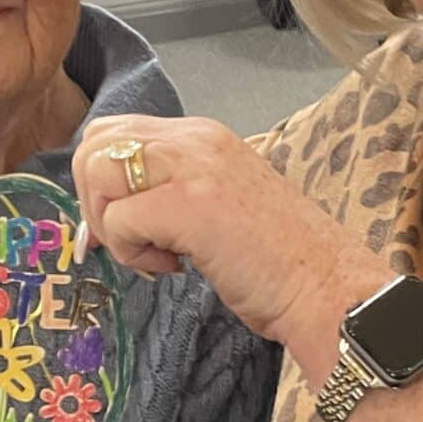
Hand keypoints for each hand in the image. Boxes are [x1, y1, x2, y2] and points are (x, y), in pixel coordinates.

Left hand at [70, 115, 386, 361]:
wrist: (327, 289)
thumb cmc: (279, 261)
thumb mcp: (219, 202)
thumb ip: (172, 190)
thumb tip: (110, 210)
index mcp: (204, 136)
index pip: (117, 132)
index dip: (101, 183)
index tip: (119, 228)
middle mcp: (196, 139)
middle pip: (96, 144)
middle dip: (95, 201)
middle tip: (129, 243)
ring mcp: (193, 167)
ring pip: (98, 174)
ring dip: (113, 226)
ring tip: (156, 255)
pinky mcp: (189, 205)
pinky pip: (119, 219)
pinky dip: (132, 253)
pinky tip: (174, 268)